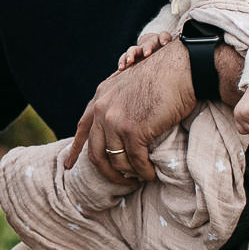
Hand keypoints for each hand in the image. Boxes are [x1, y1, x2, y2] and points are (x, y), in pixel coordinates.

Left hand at [67, 39, 196, 183]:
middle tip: (120, 181)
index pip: (82, 129)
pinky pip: (136, 161)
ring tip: (140, 178)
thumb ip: (117, 104)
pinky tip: (150, 175)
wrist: (180, 68)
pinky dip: (144, 172)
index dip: (75, 149)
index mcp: (100, 98)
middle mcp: (102, 110)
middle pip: (95, 152)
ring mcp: (116, 121)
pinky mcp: (134, 130)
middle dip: (106, 172)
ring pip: (117, 160)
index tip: (67, 166)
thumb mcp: (128, 86)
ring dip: (129, 174)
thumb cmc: (162, 77)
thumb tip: (117, 129)